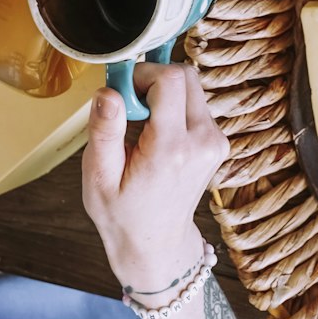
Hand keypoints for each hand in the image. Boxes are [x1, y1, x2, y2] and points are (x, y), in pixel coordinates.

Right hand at [82, 62, 228, 298]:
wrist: (155, 244)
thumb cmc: (122, 214)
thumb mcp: (98, 177)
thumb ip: (105, 131)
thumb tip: (109, 91)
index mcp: (171, 149)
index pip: (171, 80)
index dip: (143, 74)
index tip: (122, 93)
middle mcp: (202, 141)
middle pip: (186, 76)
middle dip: (154, 80)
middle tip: (129, 108)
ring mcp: (216, 141)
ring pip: (193, 87)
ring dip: (164, 94)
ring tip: (141, 127)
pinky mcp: (219, 141)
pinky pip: (197, 104)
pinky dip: (175, 107)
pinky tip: (157, 134)